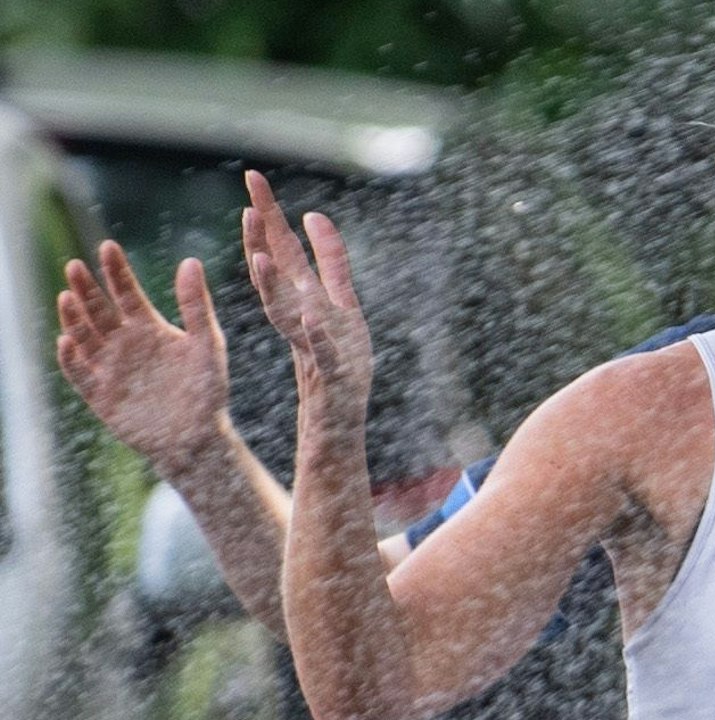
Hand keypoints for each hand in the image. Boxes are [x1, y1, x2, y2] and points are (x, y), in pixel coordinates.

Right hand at [55, 242, 230, 475]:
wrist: (198, 437)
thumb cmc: (207, 390)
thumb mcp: (208, 344)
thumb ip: (197, 306)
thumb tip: (191, 261)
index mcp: (148, 327)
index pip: (127, 292)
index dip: (116, 271)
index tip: (108, 247)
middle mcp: (124, 343)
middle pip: (99, 310)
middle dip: (86, 289)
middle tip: (75, 266)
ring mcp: (109, 368)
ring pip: (84, 337)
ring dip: (73, 318)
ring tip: (68, 298)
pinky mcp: (99, 394)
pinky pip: (79, 374)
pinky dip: (72, 359)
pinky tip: (68, 342)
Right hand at [243, 170, 373, 427]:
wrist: (334, 420)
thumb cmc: (338, 360)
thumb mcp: (341, 302)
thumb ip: (330, 260)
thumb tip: (314, 214)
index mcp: (302, 300)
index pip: (280, 254)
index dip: (269, 218)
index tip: (253, 179)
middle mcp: (300, 318)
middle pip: (277, 275)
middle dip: (263, 240)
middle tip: (248, 205)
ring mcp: (313, 345)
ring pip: (286, 312)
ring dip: (274, 285)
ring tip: (261, 257)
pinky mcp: (332, 372)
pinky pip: (322, 352)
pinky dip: (315, 335)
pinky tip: (309, 318)